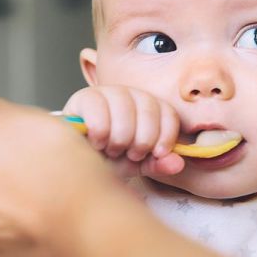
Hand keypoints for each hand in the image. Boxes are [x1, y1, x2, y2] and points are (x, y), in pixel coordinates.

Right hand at [63, 85, 184, 178]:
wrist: (78, 160)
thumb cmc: (109, 158)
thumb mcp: (138, 164)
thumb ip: (158, 163)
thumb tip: (178, 163)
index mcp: (149, 106)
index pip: (168, 113)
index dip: (165, 137)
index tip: (156, 154)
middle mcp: (131, 93)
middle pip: (149, 112)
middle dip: (140, 142)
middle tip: (128, 153)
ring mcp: (107, 92)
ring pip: (125, 110)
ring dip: (119, 139)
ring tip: (111, 149)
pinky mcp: (84, 97)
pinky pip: (99, 111)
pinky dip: (100, 134)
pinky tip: (96, 143)